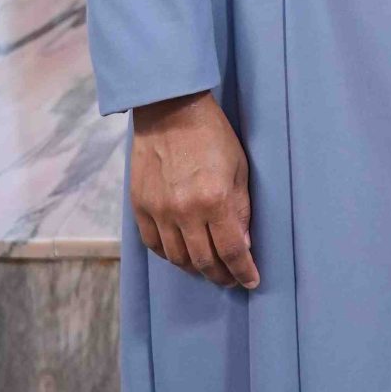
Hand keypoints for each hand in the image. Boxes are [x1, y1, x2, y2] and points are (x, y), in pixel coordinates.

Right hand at [130, 91, 256, 286]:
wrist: (170, 110)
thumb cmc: (212, 135)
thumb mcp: (239, 169)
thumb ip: (241, 210)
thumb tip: (242, 245)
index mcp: (215, 199)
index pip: (231, 251)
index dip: (243, 271)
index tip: (251, 281)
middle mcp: (185, 211)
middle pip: (203, 261)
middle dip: (221, 275)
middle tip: (230, 278)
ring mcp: (159, 210)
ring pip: (177, 258)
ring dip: (195, 268)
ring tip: (208, 268)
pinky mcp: (140, 206)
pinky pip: (153, 244)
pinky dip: (169, 255)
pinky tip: (181, 254)